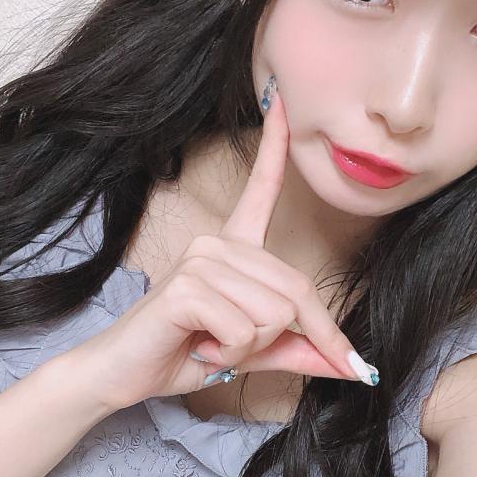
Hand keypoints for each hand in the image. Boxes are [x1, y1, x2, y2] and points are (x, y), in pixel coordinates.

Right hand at [67, 81, 377, 414]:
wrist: (124, 373)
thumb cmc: (183, 353)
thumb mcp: (252, 351)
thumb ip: (299, 349)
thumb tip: (353, 366)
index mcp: (233, 247)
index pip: (262, 189)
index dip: (276, 147)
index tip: (281, 103)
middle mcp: (218, 242)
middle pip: (296, 291)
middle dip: (287, 337)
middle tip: (238, 351)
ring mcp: (201, 259)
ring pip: (274, 315)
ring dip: (249, 348)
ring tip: (210, 342)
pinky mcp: (188, 286)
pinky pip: (245, 329)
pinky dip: (231, 352)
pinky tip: (200, 346)